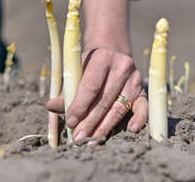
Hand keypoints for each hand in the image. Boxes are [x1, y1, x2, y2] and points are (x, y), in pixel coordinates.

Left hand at [47, 0, 147, 143]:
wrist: (111, 52)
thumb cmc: (89, 66)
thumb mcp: (76, 72)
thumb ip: (66, 90)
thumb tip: (51, 106)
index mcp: (102, 57)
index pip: (91, 86)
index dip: (80, 106)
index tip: (70, 122)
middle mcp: (122, 66)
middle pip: (105, 100)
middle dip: (90, 121)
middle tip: (78, 138)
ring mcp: (134, 78)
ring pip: (120, 107)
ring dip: (105, 126)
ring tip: (92, 141)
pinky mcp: (143, 89)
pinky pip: (143, 107)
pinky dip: (139, 119)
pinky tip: (130, 130)